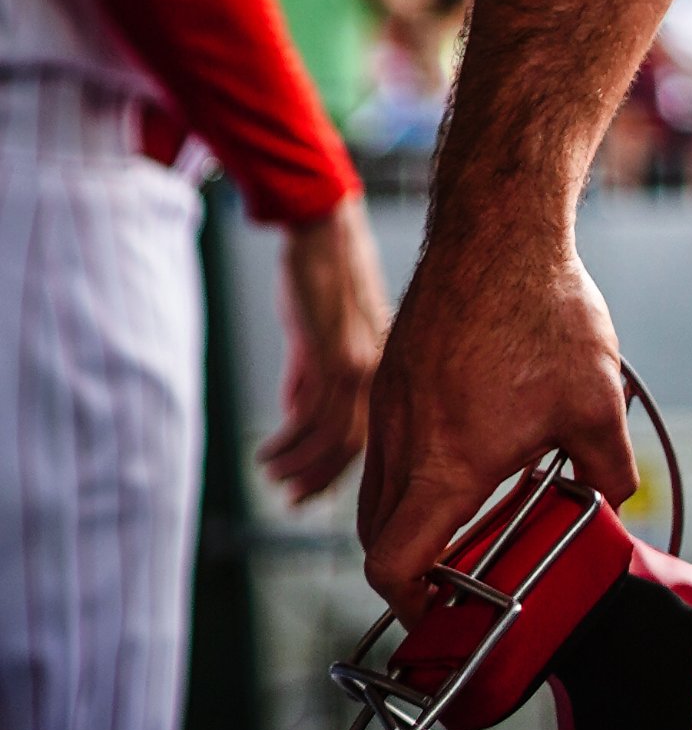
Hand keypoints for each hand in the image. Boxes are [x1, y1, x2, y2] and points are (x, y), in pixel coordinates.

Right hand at [262, 194, 390, 503]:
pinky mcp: (336, 353)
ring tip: (271, 472)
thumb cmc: (322, 278)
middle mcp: (383, 371)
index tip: (309, 495)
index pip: (371, 436)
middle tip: (289, 498)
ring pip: (334, 438)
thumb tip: (295, 416)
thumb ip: (310, 376)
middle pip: (357, 447)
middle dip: (320, 480)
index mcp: (386, 368)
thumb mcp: (321, 337)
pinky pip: (311, 416)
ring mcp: (363, 363)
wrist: (324, 231)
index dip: (337, 473)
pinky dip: (287, 442)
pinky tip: (267, 450)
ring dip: (298, 465)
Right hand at [358, 215, 635, 611]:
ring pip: (377, 491)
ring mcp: (390, 406)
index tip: (440, 612)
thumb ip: (608, 471)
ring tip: (462, 517)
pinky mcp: (392, 375)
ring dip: (408, 517)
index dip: (411, 603)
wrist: (498, 229)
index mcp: (446, 465)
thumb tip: (612, 503)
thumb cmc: (543, 311)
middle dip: (409, 568)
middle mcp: (403, 442)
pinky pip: (385, 445)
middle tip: (453, 576)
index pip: (395, 563)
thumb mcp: (598, 404)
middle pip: (375, 536)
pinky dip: (409, 470)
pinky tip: (462, 450)